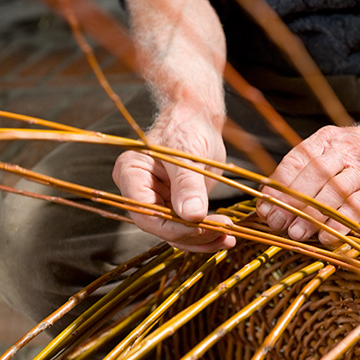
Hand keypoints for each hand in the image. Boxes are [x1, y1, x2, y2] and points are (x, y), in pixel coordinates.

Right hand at [113, 110, 235, 251]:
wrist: (199, 120)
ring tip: (228, 238)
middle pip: (160, 226)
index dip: (173, 227)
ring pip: (175, 232)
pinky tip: (224, 234)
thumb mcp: (187, 154)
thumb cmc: (187, 127)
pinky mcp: (174, 206)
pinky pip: (187, 227)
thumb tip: (192, 216)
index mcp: (131, 173)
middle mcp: (138, 190)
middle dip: (192, 235)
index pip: (146, 212)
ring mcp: (156, 200)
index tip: (201, 228)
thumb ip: (187, 185)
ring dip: (202, 239)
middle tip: (222, 235)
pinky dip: (205, 232)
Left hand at [256, 118, 359, 244]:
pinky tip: (327, 237)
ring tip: (296, 234)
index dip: (277, 186)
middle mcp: (344, 151)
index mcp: (326, 140)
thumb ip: (307, 169)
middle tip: (277, 224)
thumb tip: (272, 197)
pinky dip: (340, 223)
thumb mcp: (335, 148)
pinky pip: (357, 207)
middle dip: (290, 204)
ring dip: (311, 217)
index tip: (265, 207)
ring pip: (332, 193)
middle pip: (310, 178)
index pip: (295, 162)